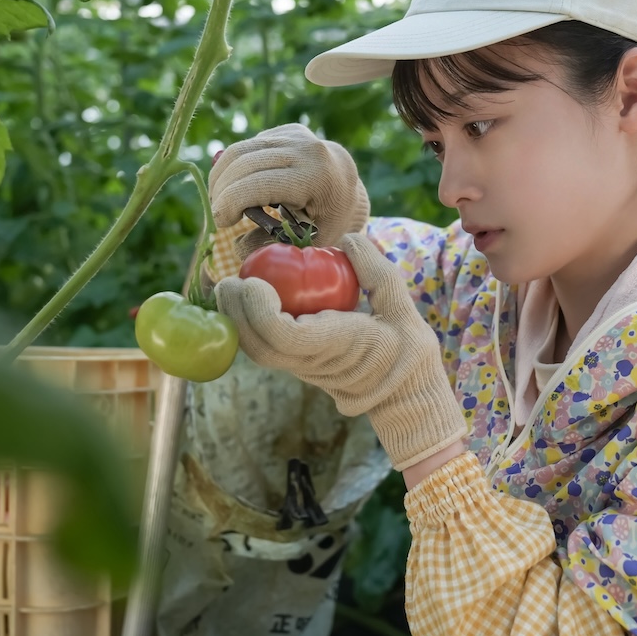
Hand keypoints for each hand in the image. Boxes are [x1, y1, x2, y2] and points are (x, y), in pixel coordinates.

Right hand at [209, 123, 370, 261]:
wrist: (350, 189)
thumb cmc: (331, 223)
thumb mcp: (311, 243)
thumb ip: (275, 247)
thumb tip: (237, 246)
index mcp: (318, 178)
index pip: (259, 184)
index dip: (230, 202)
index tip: (221, 222)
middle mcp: (307, 149)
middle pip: (243, 162)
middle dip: (220, 191)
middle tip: (217, 216)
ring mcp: (297, 136)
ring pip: (240, 150)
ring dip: (221, 178)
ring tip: (221, 203)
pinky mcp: (288, 131)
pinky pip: (248, 146)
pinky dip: (234, 167)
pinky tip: (238, 187)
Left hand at [215, 233, 466, 469]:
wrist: (406, 396)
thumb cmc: (408, 349)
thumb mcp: (404, 307)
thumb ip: (376, 272)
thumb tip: (348, 239)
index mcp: (340, 347)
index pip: (287, 337)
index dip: (260, 312)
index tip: (253, 281)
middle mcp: (316, 364)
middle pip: (261, 348)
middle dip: (237, 314)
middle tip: (228, 280)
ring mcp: (305, 371)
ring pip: (259, 353)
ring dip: (238, 321)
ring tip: (229, 288)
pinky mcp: (300, 368)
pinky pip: (267, 350)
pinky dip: (250, 327)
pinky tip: (245, 301)